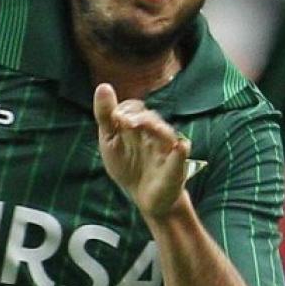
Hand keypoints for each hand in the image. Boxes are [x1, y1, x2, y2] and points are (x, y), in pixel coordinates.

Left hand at [94, 83, 193, 223]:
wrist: (145, 199)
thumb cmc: (128, 167)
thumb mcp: (110, 141)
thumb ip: (105, 116)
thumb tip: (103, 86)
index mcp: (140, 127)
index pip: (135, 108)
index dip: (126, 109)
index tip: (115, 117)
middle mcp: (155, 135)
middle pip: (151, 118)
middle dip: (138, 118)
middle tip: (123, 121)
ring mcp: (167, 151)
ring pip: (166, 133)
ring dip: (155, 127)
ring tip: (143, 126)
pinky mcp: (176, 168)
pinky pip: (180, 157)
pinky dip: (181, 152)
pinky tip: (180, 147)